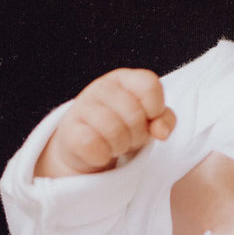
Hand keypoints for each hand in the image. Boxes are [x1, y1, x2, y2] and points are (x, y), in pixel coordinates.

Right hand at [36, 69, 173, 177]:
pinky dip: (104, 155)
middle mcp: (101, 87)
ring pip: (115, 131)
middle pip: (135, 115)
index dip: (155, 108)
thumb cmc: (123, 125)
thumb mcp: (149, 119)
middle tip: (129, 136)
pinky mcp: (69, 131)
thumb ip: (164, 119)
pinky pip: (95, 146)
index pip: (150, 85)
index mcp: (124, 78)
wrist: (85, 143)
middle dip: (139, 134)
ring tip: (116, 143)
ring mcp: (82, 106)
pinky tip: (100, 151)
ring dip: (121, 146)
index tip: (148, 119)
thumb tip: (160, 132)